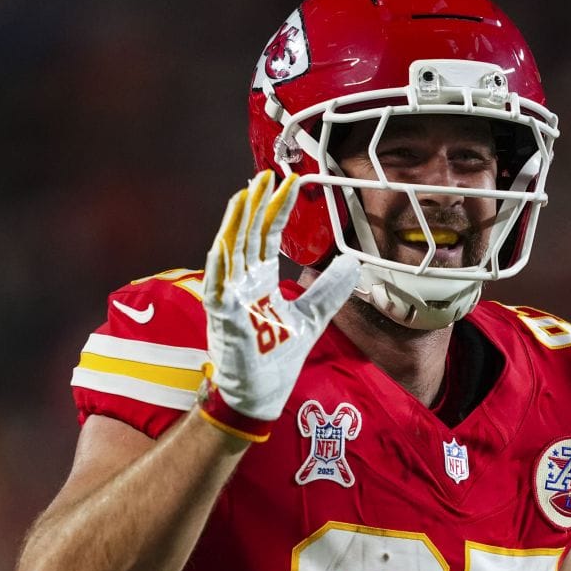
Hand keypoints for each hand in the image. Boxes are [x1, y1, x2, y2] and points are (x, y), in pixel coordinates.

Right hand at [201, 170, 359, 425]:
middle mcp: (244, 283)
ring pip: (230, 252)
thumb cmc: (278, 357)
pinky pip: (218, 288)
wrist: (261, 394)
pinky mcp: (224, 319)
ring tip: (243, 196)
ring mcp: (231, 299)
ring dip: (235, 224)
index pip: (268, 236)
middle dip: (256, 206)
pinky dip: (220, 266)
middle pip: (248, 236)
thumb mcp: (313, 317)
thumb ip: (329, 290)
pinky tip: (223, 244)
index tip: (289, 182)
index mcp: (262, 280)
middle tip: (264, 176)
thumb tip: (352, 264)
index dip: (277, 209)